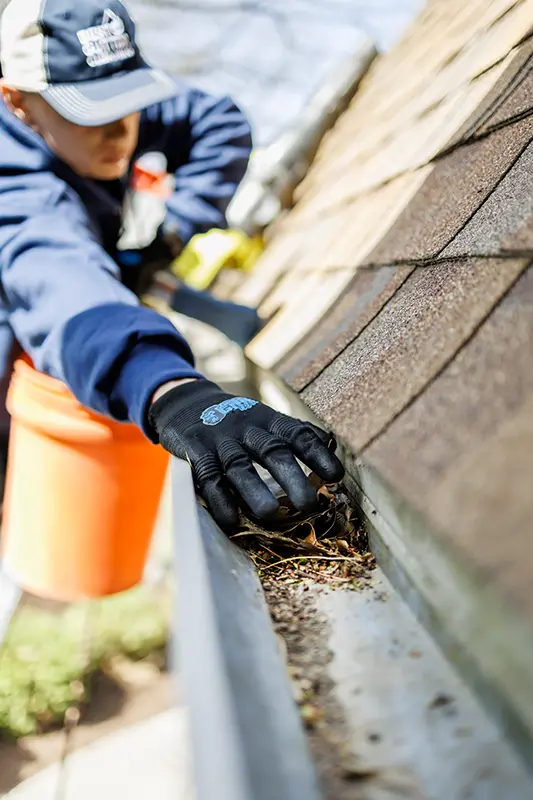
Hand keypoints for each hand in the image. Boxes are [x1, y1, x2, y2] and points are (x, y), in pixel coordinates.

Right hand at [149, 379, 343, 529]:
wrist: (186, 403)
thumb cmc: (236, 419)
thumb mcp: (265, 418)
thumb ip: (295, 431)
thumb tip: (332, 443)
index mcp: (269, 420)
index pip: (298, 434)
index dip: (317, 454)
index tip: (336, 476)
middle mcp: (247, 427)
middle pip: (271, 451)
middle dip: (291, 478)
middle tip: (309, 504)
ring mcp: (220, 439)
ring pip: (238, 465)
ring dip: (254, 490)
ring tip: (271, 514)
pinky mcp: (195, 450)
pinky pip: (208, 476)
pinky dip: (219, 499)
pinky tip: (231, 520)